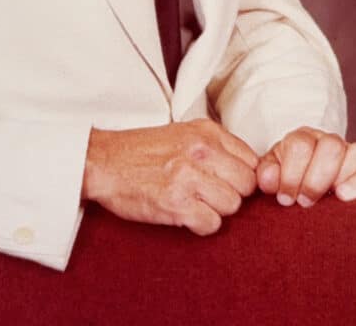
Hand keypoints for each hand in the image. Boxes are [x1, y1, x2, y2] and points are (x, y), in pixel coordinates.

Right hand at [82, 119, 256, 234]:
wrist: (103, 162)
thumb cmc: (141, 150)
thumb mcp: (182, 133)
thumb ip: (215, 146)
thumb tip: (249, 168)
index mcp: (205, 131)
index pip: (251, 160)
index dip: (241, 176)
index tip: (227, 182)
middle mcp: (201, 150)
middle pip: (246, 185)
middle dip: (231, 193)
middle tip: (208, 194)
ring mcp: (189, 177)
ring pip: (232, 206)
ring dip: (215, 210)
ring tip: (193, 202)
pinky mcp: (176, 204)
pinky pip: (212, 224)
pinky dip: (200, 225)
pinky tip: (184, 214)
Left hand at [256, 127, 355, 207]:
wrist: (307, 190)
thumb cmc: (287, 182)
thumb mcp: (272, 176)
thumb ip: (266, 175)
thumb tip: (269, 179)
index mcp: (302, 138)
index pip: (300, 145)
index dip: (292, 174)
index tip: (285, 198)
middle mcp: (328, 141)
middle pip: (330, 147)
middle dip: (315, 179)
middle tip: (304, 202)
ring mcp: (351, 153)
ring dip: (341, 178)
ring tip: (329, 199)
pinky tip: (346, 197)